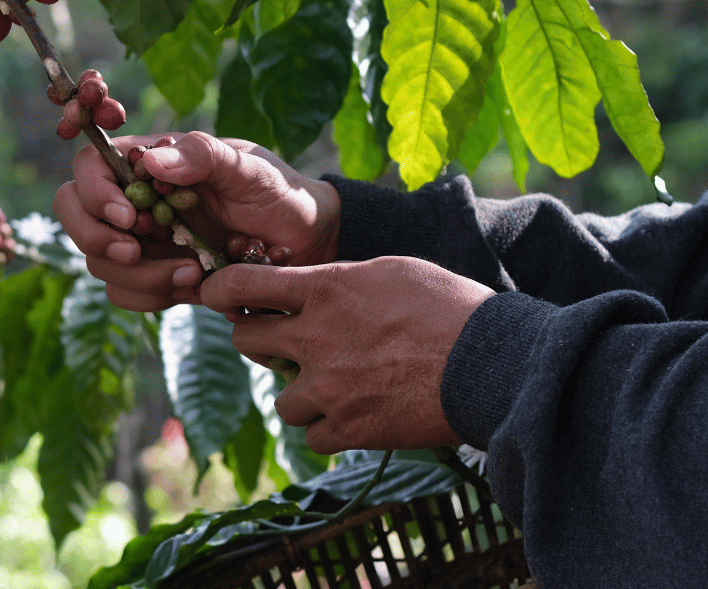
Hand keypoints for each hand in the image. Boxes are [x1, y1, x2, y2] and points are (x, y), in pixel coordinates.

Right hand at [52, 132, 341, 311]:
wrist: (306, 241)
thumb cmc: (277, 191)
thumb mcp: (247, 166)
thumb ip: (201, 156)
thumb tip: (151, 163)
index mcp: (148, 163)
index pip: (88, 168)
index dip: (94, 194)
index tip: (130, 218)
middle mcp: (134, 200)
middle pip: (74, 216)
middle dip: (98, 240)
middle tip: (135, 254)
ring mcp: (142, 241)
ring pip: (100, 263)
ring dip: (139, 277)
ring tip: (193, 274)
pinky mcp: (156, 276)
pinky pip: (125, 294)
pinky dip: (152, 297)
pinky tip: (195, 287)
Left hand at [199, 256, 495, 453]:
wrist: (489, 363)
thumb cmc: (451, 307)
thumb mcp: (392, 271)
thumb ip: (342, 280)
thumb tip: (315, 288)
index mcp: (325, 289)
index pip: (242, 285)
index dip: (220, 290)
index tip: (218, 296)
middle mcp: (315, 338)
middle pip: (246, 342)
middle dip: (260, 343)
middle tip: (286, 346)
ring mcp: (328, 388)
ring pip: (280, 400)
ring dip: (301, 395)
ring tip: (338, 388)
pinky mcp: (348, 429)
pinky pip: (311, 437)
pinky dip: (327, 430)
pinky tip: (355, 415)